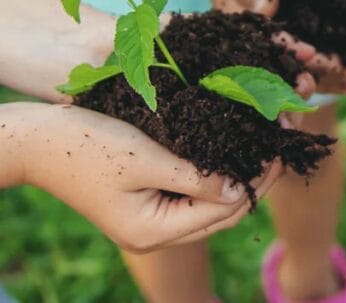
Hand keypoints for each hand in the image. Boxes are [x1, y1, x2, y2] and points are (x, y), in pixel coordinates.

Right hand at [5, 103, 281, 252]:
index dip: (257, 182)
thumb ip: (194, 177)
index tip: (278, 149)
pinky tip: (230, 149)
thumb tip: (240, 188)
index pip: (225, 212)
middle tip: (278, 145)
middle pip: (222, 215)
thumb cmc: (88, 144)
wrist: (37, 141)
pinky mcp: (146, 202)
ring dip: (236, 178)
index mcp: (155, 231)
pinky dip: (213, 176)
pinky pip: (191, 195)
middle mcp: (156, 235)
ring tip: (261, 146)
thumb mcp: (146, 158)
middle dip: (253, 181)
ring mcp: (150, 222)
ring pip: (209, 206)